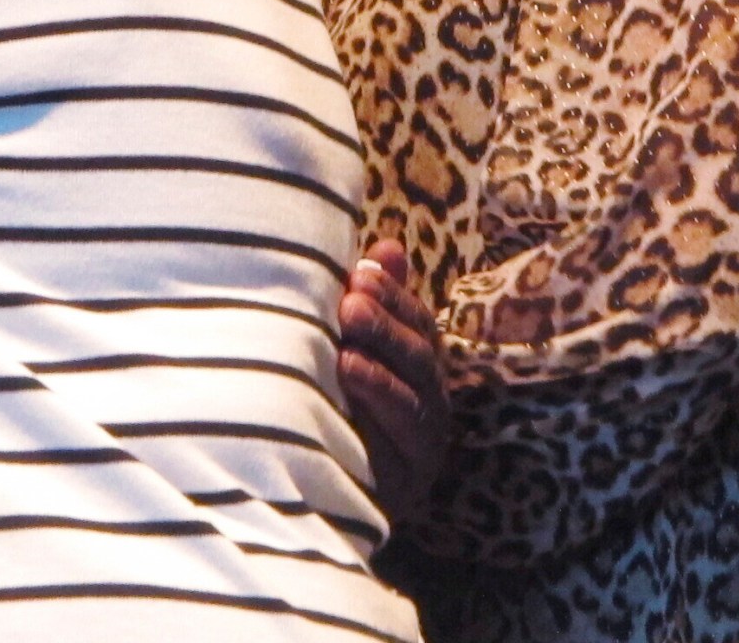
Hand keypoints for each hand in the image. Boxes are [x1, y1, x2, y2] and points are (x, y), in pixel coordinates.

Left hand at [339, 237, 448, 527]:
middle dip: (387, 328)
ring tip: (344, 347)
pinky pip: (395, 449)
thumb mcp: (348, 345)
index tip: (361, 273)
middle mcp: (430, 405)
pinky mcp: (404, 487)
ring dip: (380, 371)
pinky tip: (343, 386)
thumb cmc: (329, 403)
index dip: (395, 298)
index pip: (418, 324)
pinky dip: (373, 413)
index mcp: (419, 367)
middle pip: (418, 360)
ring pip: (413, 403)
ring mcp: (422, 449)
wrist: (308, 491)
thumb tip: (387, 247)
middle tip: (351, 302)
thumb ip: (371, 299)